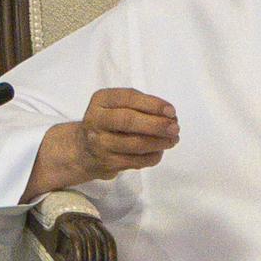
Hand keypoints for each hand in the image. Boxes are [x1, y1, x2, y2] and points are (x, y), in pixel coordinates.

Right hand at [30, 88, 180, 197]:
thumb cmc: (109, 122)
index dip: (152, 104)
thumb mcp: (117, 106)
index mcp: (101, 100)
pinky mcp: (107, 162)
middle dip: (156, 124)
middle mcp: (96, 120)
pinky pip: (137, 161)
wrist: (84, 150)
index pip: (127, 98)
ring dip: (159, 142)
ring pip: (135, 144)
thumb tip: (170, 116)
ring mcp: (100, 143)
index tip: (171, 111)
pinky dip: (153, 156)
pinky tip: (159, 151)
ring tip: (173, 140)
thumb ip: (141, 105)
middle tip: (175, 127)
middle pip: (128, 121)